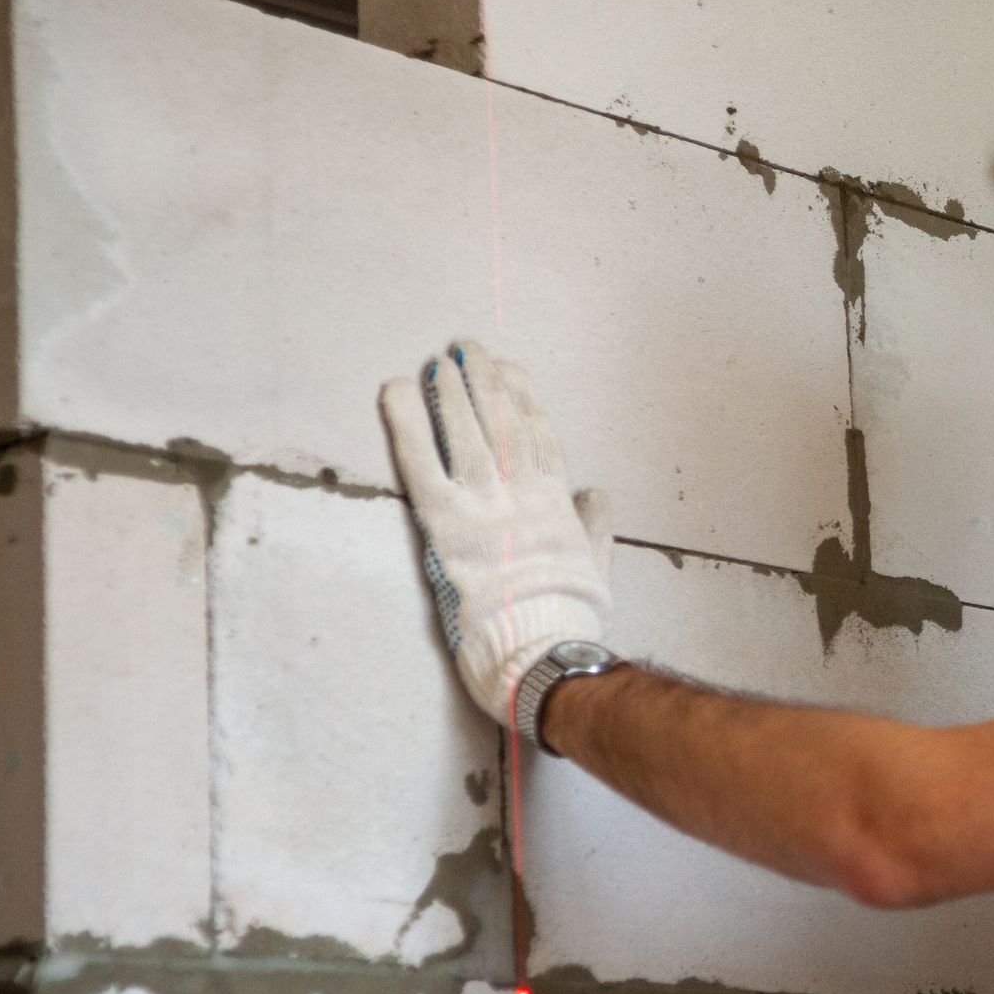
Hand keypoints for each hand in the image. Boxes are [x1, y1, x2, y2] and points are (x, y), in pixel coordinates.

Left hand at [379, 341, 614, 725]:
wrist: (540, 645)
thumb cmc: (570, 615)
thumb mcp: (596, 566)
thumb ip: (594, 525)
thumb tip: (596, 492)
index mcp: (556, 503)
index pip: (541, 436)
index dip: (526, 398)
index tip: (514, 371)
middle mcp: (521, 492)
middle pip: (504, 421)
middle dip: (487, 380)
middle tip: (470, 348)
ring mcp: (483, 503)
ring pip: (468, 431)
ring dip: (452, 390)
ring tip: (440, 360)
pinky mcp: (445, 522)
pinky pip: (422, 462)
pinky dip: (407, 423)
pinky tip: (397, 391)